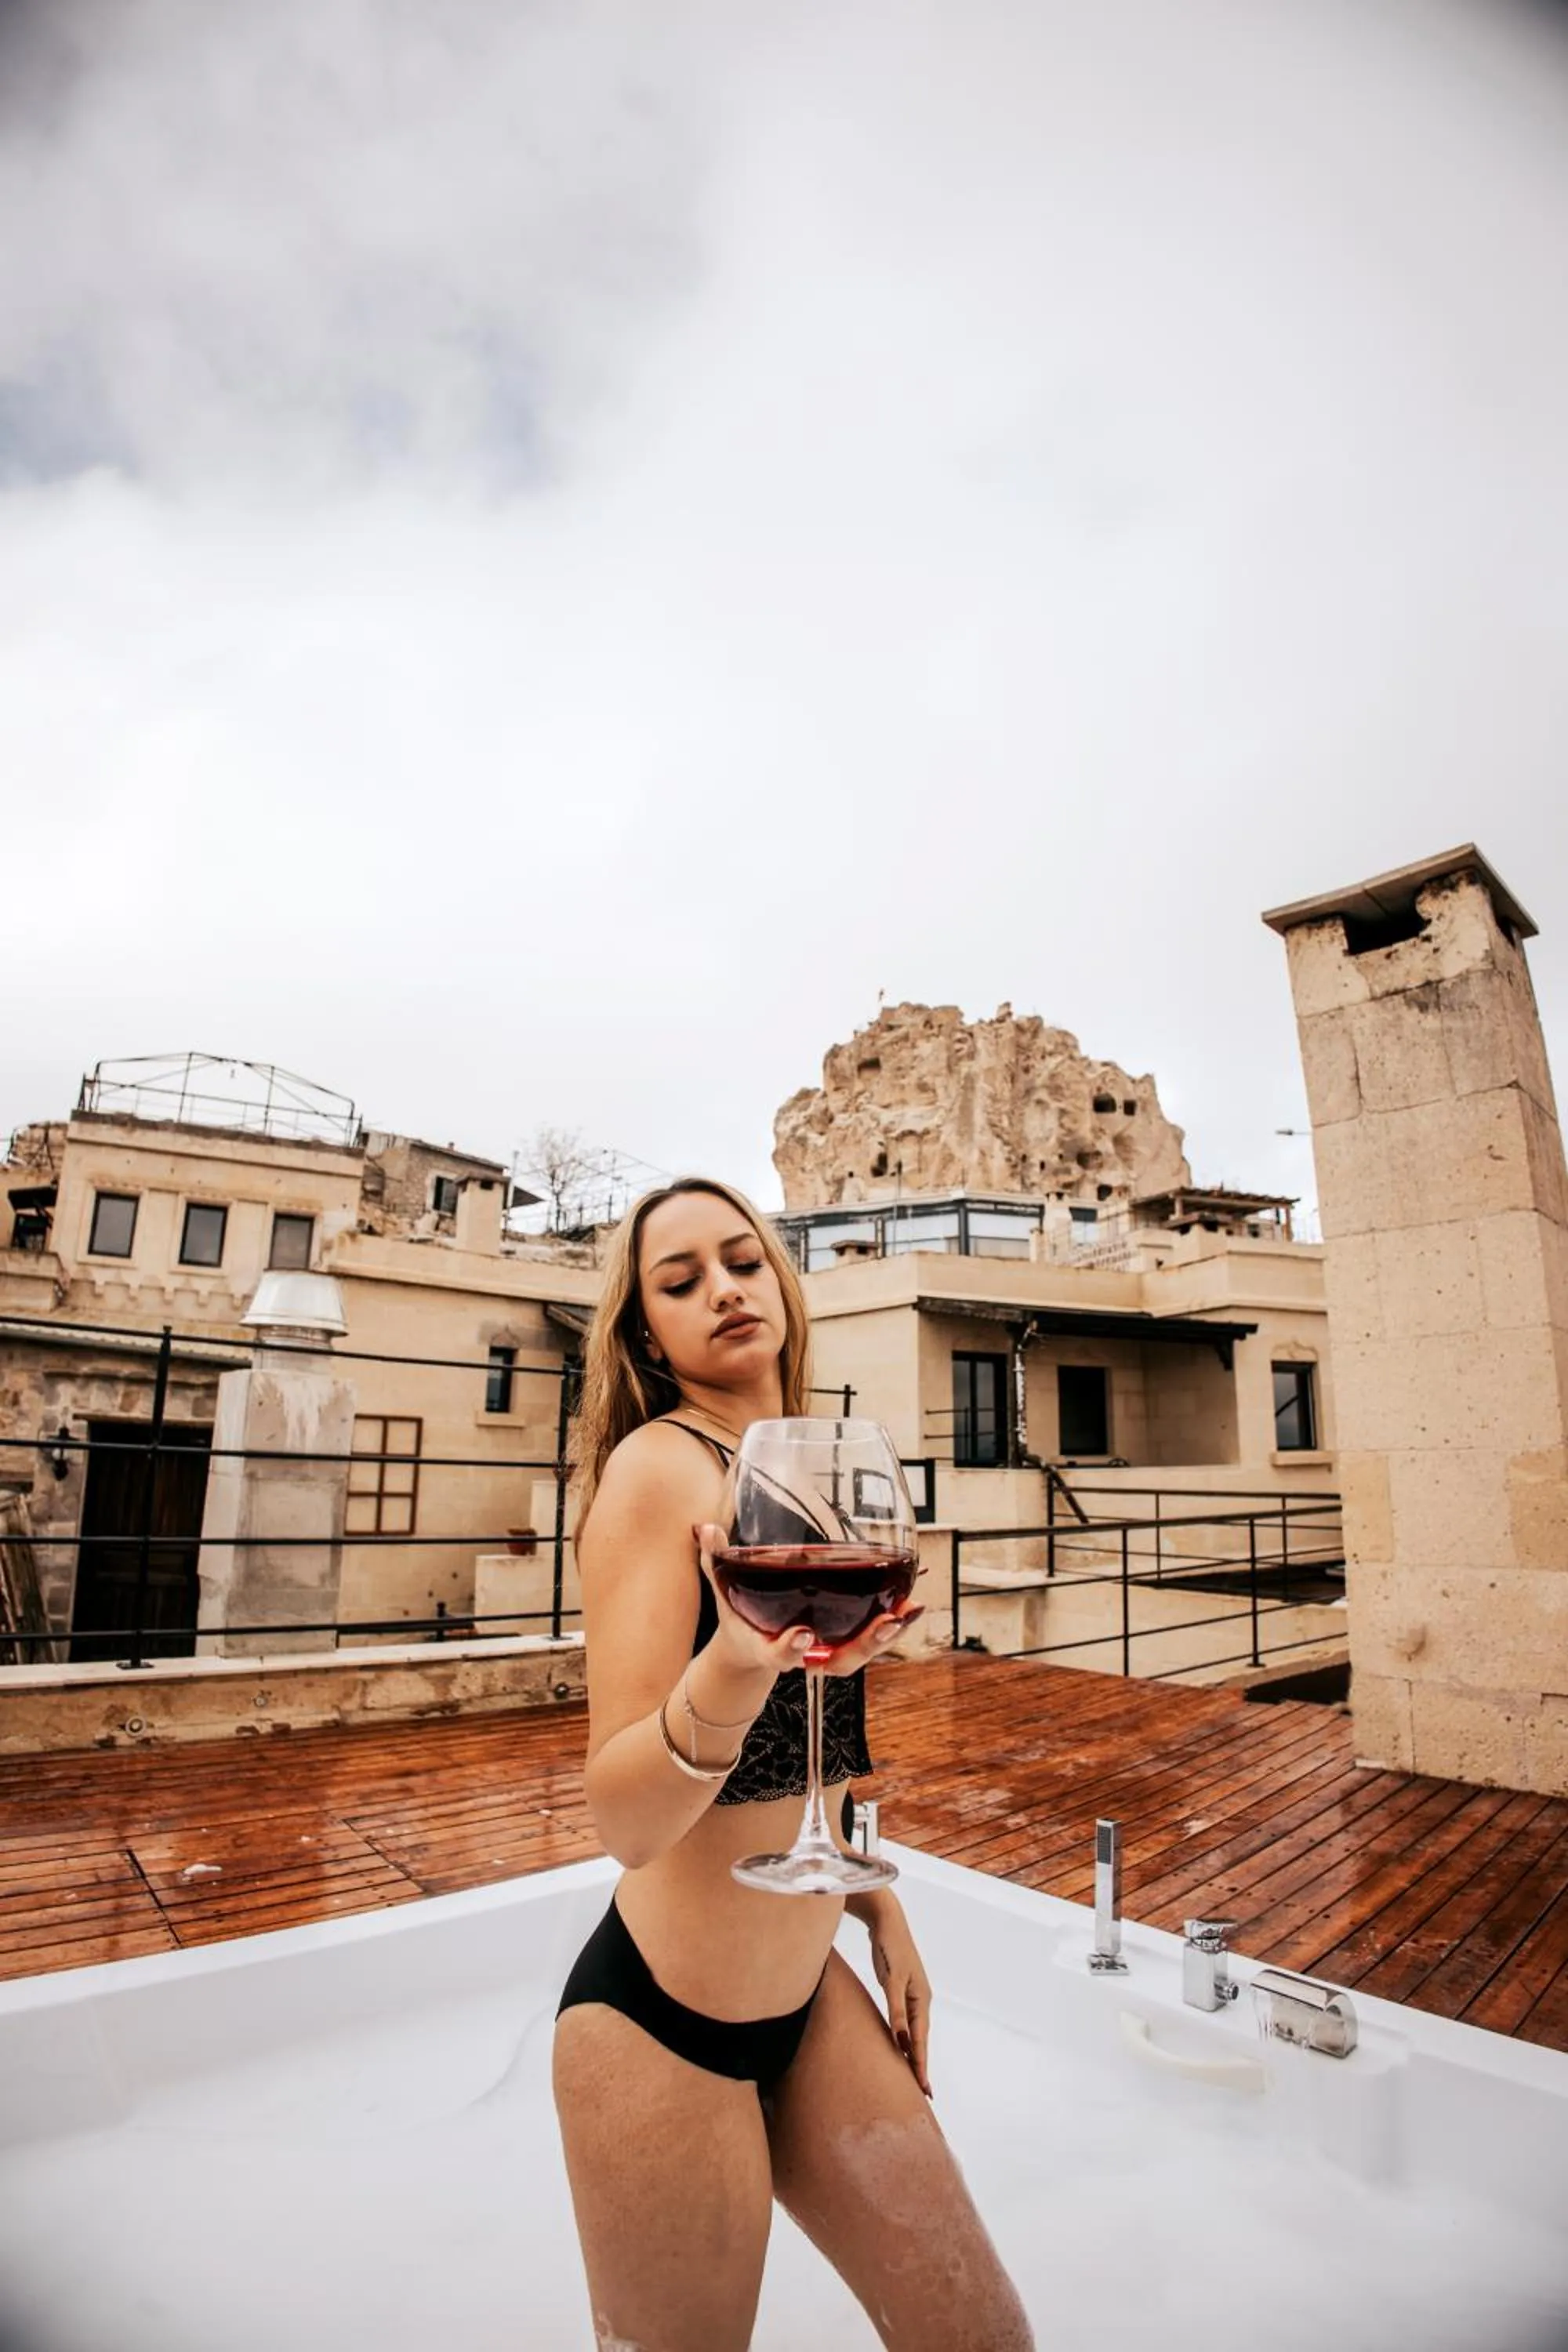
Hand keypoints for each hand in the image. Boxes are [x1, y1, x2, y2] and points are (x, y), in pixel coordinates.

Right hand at [695, 1524, 924, 1680]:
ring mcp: (826, 1651)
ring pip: (859, 1652)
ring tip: (909, 1609)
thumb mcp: (723, 1590)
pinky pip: (870, 1636)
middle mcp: (803, 1656)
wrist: (751, 1647)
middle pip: (836, 1661)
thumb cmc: (740, 1615)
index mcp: (768, 1648)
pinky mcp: (843, 1641)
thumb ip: (714, 1561)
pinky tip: (913, 1602)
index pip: (778, 1655)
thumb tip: (704, 1528)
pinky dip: (894, 1622)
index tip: (802, 1634)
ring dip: (887, 1634)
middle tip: (887, 1623)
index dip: (789, 1649)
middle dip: (863, 1645)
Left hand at [861, 1892, 932, 2097]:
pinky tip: (899, 2046)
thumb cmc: (888, 1947)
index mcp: (921, 1999)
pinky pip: (903, 2021)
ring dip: (911, 2053)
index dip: (921, 2065)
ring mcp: (910, 1994)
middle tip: (923, 2093)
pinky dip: (903, 2037)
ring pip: (912, 2032)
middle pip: (919, 2040)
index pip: (920, 2040)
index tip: (924, 2089)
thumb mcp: (891, 1980)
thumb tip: (901, 2040)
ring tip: (912, 2077)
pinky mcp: (899, 1989)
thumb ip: (895, 2010)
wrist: (885, 1919)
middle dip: (920, 2065)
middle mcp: (920, 1999)